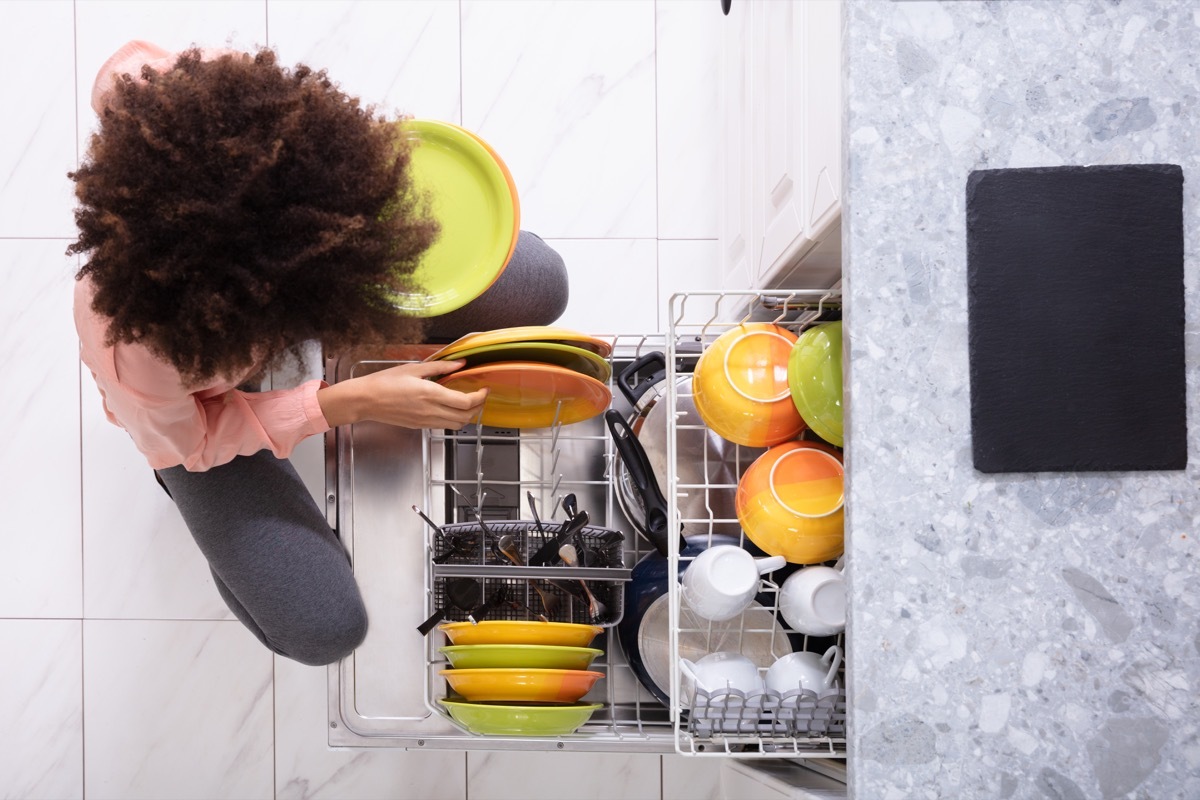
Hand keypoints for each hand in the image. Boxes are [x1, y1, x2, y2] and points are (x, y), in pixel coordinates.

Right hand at [317, 360, 486, 429]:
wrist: (365, 400)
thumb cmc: (384, 382)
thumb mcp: (413, 368)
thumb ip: (440, 367)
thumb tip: (459, 364)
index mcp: (431, 394)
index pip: (466, 402)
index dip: (480, 397)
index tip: (484, 389)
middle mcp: (431, 411)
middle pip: (466, 417)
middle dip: (478, 407)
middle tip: (479, 395)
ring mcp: (426, 421)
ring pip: (457, 425)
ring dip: (467, 416)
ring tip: (466, 402)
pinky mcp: (420, 426)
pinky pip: (444, 426)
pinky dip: (453, 419)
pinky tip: (449, 407)